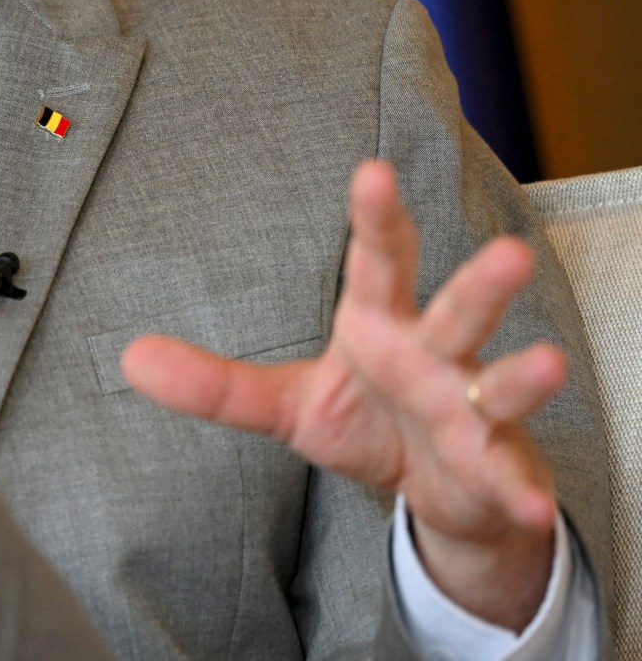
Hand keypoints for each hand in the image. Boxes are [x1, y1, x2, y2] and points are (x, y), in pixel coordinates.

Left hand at [122, 160, 563, 631]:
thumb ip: (217, 383)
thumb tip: (129, 358)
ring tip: (548, 362)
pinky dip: (522, 492)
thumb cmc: (366, 419)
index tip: (372, 171)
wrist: (434, 489)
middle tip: (510, 250)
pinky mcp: (498, 466)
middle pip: (457, 310)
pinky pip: (511, 476)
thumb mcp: (285, 403)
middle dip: (481, 283)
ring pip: (501, 383)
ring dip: (524, 376)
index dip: (375, 217)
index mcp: (380, 324)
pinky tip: (531, 507)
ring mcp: (473, 408)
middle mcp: (435, 355)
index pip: (377, 261)